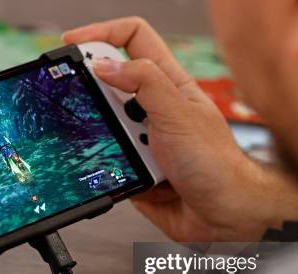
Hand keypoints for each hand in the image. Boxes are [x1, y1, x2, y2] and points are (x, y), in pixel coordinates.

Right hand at [64, 17, 297, 240]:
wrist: (224, 216)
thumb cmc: (217, 165)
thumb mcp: (178, 113)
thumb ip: (143, 83)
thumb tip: (105, 65)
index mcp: (169, 84)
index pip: (133, 40)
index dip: (103, 33)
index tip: (73, 42)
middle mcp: (154, 108)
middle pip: (110, 84)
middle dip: (99, 97)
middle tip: (93, 106)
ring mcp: (143, 139)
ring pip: (105, 127)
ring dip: (114, 141)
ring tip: (140, 156)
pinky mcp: (134, 167)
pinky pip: (108, 160)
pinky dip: (114, 168)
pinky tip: (138, 177)